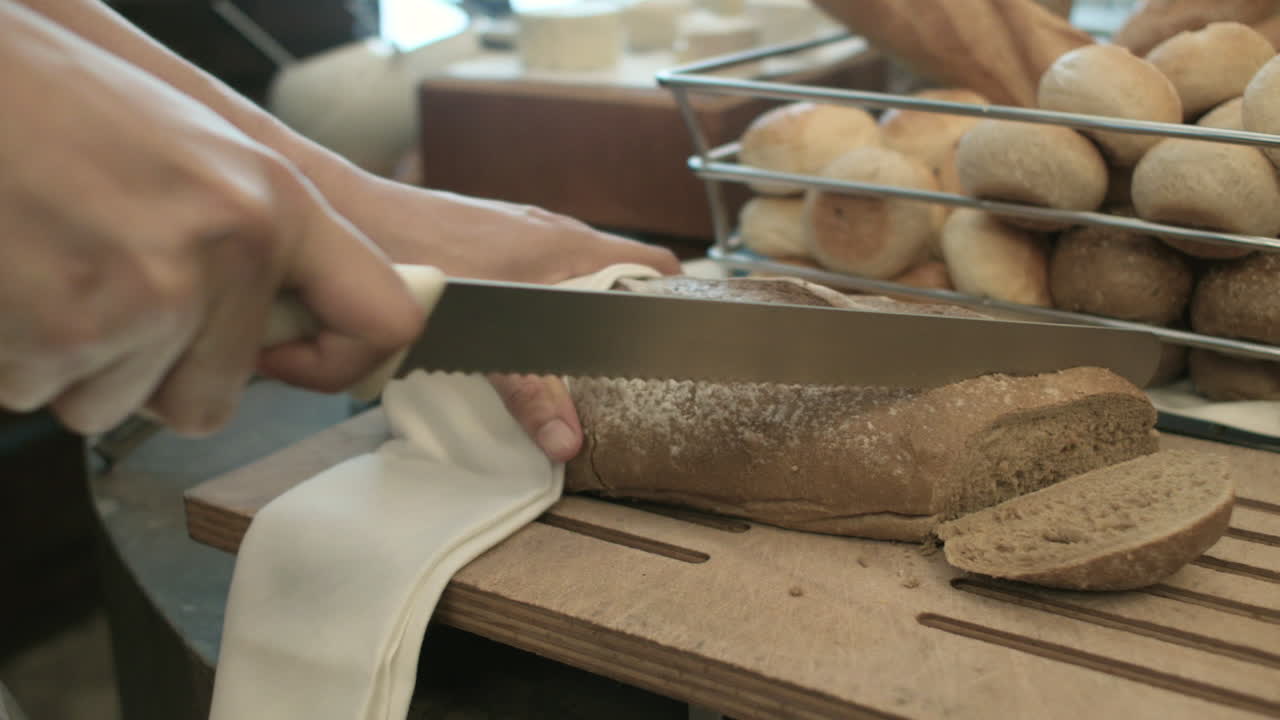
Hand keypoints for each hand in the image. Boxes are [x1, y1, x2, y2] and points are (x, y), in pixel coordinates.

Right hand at [0, 4, 421, 434]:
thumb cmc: (54, 106)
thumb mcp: (196, 150)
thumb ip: (255, 239)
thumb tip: (293, 326)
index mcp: (273, 204)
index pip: (382, 319)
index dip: (339, 361)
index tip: (298, 359)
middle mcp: (226, 254)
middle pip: (213, 400)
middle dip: (154, 370)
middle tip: (108, 287)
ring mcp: (147, 302)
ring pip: (118, 406)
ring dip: (80, 364)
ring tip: (53, 268)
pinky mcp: (64, 336)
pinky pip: (42, 394)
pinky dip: (20, 357)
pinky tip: (17, 282)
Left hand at [335, 178, 681, 461]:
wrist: (348, 215)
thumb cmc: (419, 255)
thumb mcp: (483, 331)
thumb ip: (530, 387)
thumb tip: (568, 443)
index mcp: (570, 245)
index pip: (655, 265)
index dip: (678, 302)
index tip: (685, 347)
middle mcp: (552, 232)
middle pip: (619, 277)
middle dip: (628, 322)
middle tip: (633, 375)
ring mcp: (519, 232)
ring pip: (576, 278)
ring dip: (584, 315)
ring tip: (584, 366)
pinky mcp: (488, 240)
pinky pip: (539, 274)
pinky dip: (546, 305)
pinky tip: (521, 338)